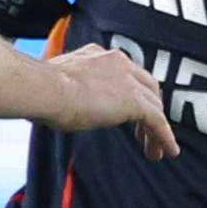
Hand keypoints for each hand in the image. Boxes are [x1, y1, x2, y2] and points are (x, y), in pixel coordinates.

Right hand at [41, 43, 179, 159]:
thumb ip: (69, 88)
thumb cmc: (40, 89)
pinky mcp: (134, 101)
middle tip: (145, 133)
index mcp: (98, 55)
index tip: (128, 113)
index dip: (131, 94)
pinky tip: (166, 152)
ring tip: (156, 150)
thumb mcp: (57, 83)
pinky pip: (157, 120)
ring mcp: (128, 80)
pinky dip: (164, 137)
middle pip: (147, 87)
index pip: (125, 73)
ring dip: (157, 129)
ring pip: (154, 105)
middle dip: (149, 110)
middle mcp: (118, 62)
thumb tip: (61, 103)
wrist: (44, 89)